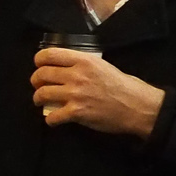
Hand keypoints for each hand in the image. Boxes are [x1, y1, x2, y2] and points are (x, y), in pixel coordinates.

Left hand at [31, 48, 164, 138]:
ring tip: (41, 101)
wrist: (139, 107)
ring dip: (38, 99)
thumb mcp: (105, 66)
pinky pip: (52, 116)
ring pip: (42, 94)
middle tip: (38, 85)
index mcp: (84, 61)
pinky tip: (53, 120)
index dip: (39, 60)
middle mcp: (76, 75)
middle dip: (35, 81)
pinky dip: (50, 120)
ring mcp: (75, 94)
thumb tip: (68, 68)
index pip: (50, 54)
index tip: (39, 66)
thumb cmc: (126, 86)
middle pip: (42, 74)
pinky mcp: (76, 112)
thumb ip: (85, 66)